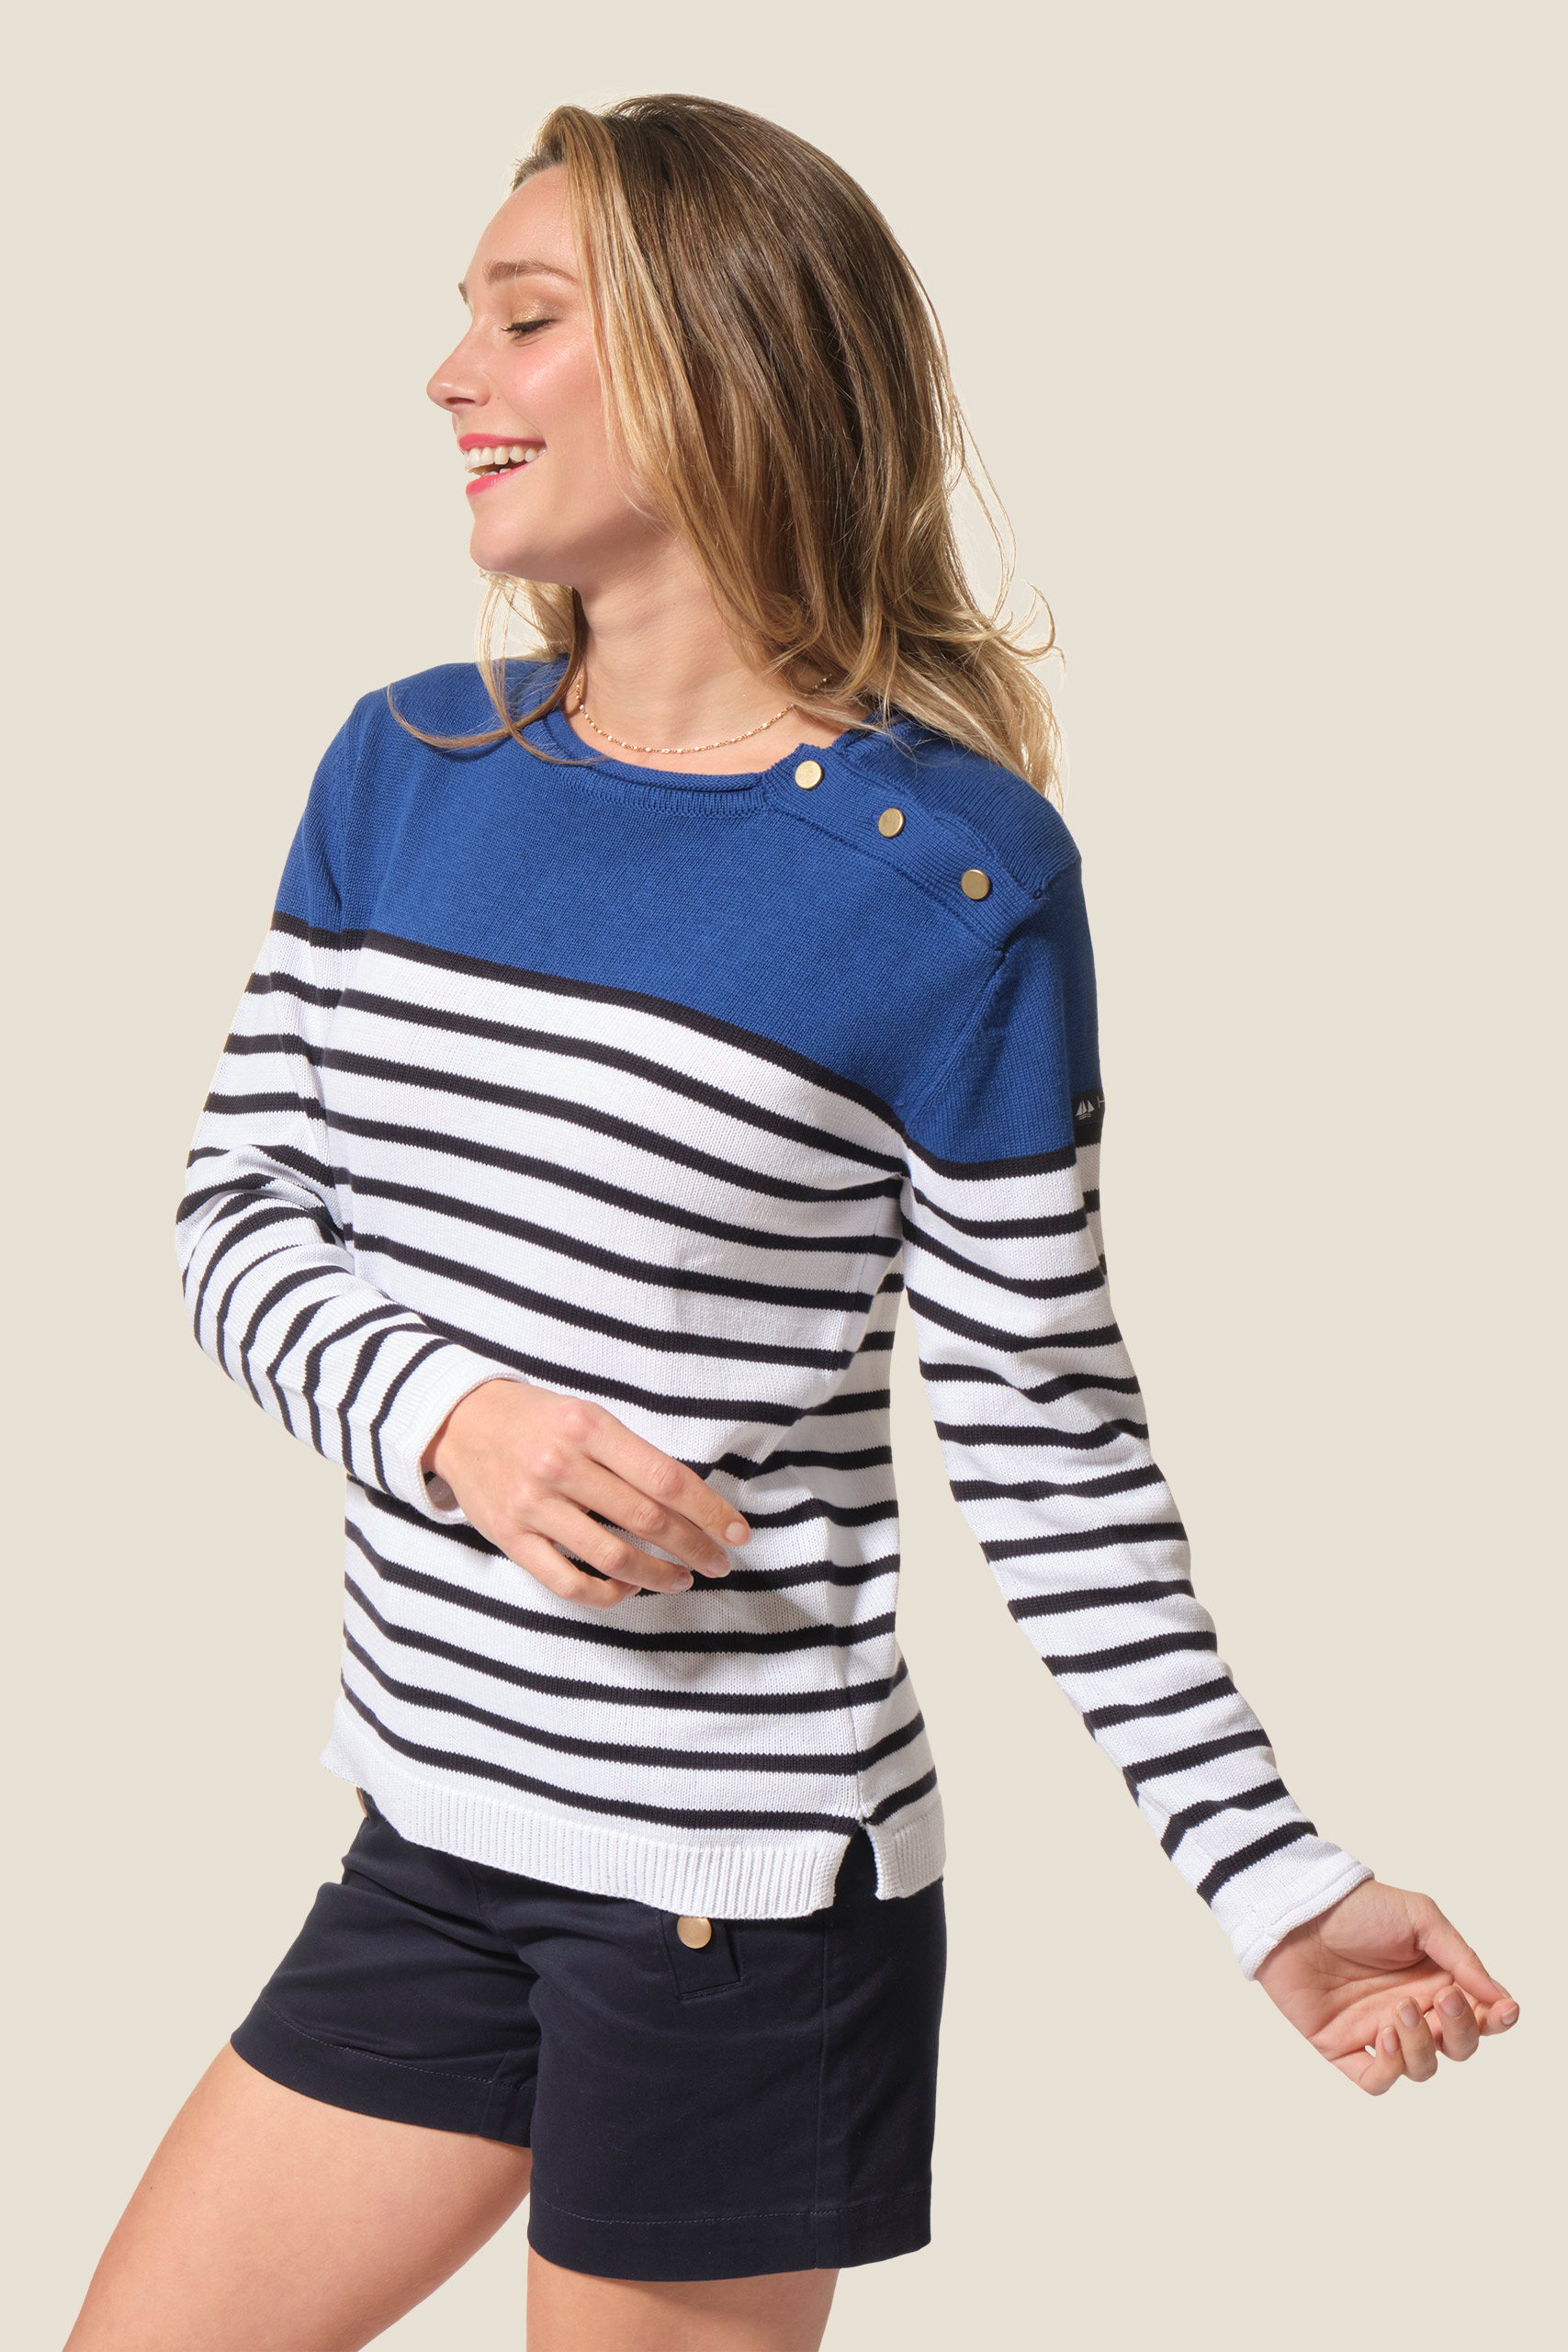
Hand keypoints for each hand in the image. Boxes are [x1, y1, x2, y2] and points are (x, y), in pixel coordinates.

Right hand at [420, 1380, 749, 1609]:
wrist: (461, 1422)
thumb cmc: (539, 1419)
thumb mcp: (588, 1416)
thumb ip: (632, 1455)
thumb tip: (692, 1502)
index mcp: (589, 1427)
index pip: (665, 1479)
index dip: (710, 1511)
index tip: (738, 1533)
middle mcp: (562, 1465)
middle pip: (646, 1521)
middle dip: (694, 1548)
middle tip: (718, 1563)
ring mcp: (533, 1505)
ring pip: (612, 1558)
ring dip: (658, 1576)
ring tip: (681, 1579)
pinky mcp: (511, 1538)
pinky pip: (568, 1583)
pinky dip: (608, 1595)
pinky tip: (629, 1589)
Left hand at [1254, 1877, 1519, 2093]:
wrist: (1298, 1911)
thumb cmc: (1358, 1908)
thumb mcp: (1419, 1918)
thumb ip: (1461, 1957)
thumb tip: (1501, 1996)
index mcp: (1435, 1980)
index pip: (1480, 2016)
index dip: (1496, 2020)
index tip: (1503, 2010)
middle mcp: (1411, 2010)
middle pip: (1458, 2047)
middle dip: (1461, 2030)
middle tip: (1442, 1999)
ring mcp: (1378, 2031)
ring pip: (1422, 2068)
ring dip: (1422, 2046)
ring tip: (1401, 2009)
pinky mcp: (1342, 2047)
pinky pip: (1377, 2081)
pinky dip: (1389, 2068)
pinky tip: (1381, 2035)